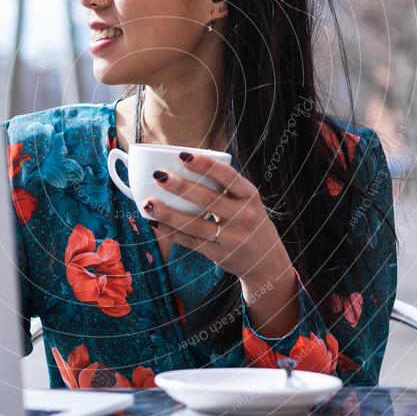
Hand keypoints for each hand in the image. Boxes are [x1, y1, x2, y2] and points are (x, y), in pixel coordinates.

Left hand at [143, 151, 294, 294]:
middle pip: (208, 199)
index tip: (182, 155)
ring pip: (195, 224)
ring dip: (169, 213)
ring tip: (149, 202)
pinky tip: (155, 223)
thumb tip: (184, 165)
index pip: (228, 176)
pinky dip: (171, 232)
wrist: (266, 260)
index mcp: (250, 196)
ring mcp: (233, 237)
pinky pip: (191, 242)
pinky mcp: (220, 254)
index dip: (205, 165)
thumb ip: (225, 187)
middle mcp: (244, 216)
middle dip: (181, 186)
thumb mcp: (247, 201)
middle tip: (159, 175)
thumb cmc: (248, 220)